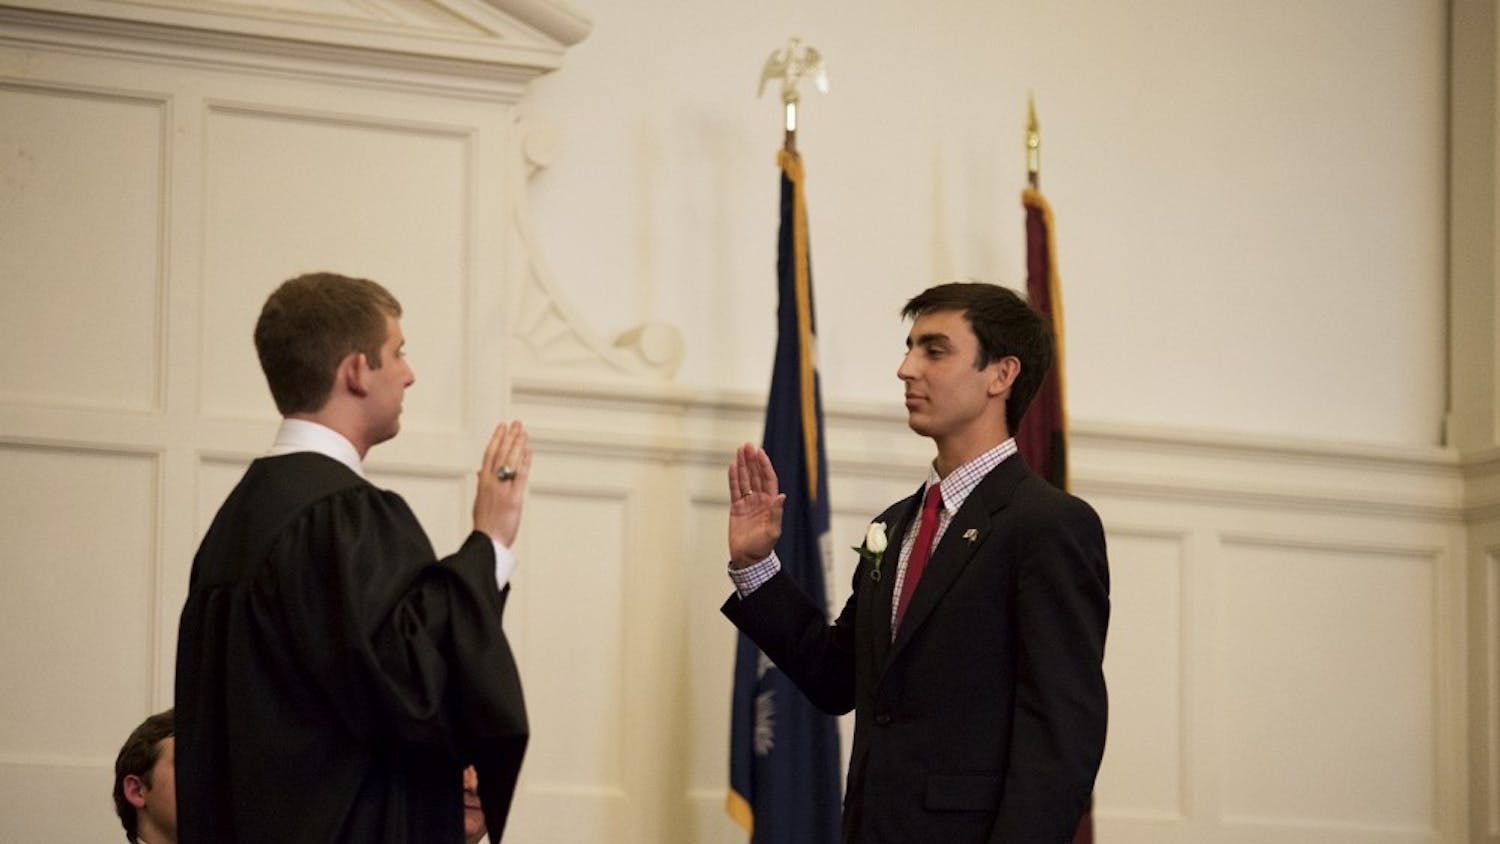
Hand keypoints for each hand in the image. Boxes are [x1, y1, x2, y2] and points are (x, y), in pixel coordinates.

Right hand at [474, 421, 530, 545]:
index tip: (501, 427)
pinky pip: (520, 475)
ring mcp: (502, 489)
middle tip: (516, 423)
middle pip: (501, 453)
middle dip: (509, 437)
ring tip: (523, 431)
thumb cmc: (485, 524)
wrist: (488, 542)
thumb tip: (480, 472)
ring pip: (510, 460)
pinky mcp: (514, 498)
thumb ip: (482, 485)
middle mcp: (491, 483)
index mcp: (483, 483)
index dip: (496, 439)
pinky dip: (525, 461)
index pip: (489, 454)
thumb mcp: (479, 501)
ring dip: (518, 444)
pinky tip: (528, 450)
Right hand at [727, 443, 784, 568]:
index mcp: (770, 504)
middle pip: (755, 475)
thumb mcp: (772, 531)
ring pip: (745, 479)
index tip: (759, 452)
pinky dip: (733, 478)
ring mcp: (748, 503)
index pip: (768, 479)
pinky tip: (732, 466)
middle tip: (747, 445)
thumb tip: (781, 496)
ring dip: (742, 465)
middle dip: (752, 460)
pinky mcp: (737, 508)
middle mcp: (760, 500)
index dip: (764, 465)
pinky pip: (734, 490)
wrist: (748, 558)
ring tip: (739, 450)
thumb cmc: (762, 547)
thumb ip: (776, 513)